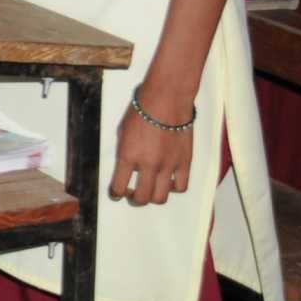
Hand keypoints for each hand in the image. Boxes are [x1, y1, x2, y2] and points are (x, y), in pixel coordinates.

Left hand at [107, 87, 194, 206]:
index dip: (115, 193)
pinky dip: (174, 188)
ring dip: (153, 197)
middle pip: (141, 198)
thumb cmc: (141, 110)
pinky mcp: (185, 163)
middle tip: (132, 194)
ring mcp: (168, 166)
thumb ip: (125, 152)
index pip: (118, 186)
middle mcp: (147, 165)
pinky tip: (169, 182)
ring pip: (161, 197)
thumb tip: (127, 166)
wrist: (166, 100)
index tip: (115, 193)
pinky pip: (181, 187)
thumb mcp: (122, 131)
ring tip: (150, 190)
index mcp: (127, 156)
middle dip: (134, 199)